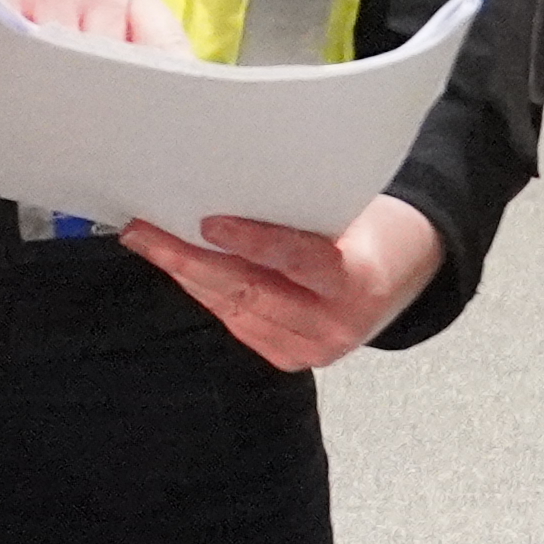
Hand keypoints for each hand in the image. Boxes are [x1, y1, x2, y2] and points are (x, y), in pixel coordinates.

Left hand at [123, 194, 448, 371]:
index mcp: (359, 281)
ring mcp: (311, 350)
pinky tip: (179, 269)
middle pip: (250, 292)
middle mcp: (335, 326)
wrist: (400, 276)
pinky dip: (205, 293)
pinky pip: (235, 322)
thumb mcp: (350, 211)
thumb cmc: (369, 230)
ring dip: (186, 276)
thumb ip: (300, 210)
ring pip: (233, 309)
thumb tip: (227, 184)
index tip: (209, 222)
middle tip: (144, 230)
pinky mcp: (289, 358)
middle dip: (188, 260)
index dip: (253, 241)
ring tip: (147, 243)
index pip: (300, 260)